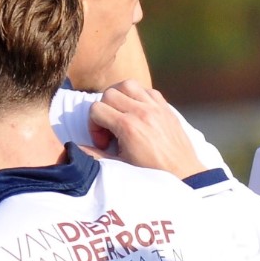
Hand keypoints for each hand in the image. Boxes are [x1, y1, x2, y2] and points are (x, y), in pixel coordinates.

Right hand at [88, 81, 206, 177]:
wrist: (184, 176)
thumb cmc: (152, 174)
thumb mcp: (120, 167)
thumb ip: (95, 155)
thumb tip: (75, 148)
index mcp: (128, 127)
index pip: (96, 108)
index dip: (93, 125)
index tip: (102, 142)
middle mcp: (142, 112)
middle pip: (109, 93)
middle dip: (104, 109)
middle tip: (110, 129)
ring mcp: (156, 107)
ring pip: (128, 84)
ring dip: (119, 96)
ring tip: (120, 114)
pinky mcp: (167, 108)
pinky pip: (147, 90)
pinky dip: (138, 97)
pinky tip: (138, 114)